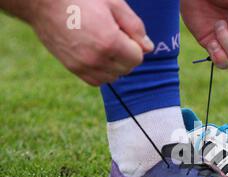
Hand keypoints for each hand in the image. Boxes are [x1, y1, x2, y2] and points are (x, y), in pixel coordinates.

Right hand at [29, 0, 153, 85]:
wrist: (42, 2)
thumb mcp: (113, 3)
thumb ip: (135, 27)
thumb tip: (148, 48)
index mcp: (109, 42)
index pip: (137, 58)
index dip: (135, 44)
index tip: (124, 31)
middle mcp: (97, 59)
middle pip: (127, 69)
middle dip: (127, 54)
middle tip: (113, 34)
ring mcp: (83, 66)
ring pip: (114, 77)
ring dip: (115, 64)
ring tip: (104, 43)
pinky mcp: (73, 69)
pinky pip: (97, 80)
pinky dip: (102, 71)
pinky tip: (97, 54)